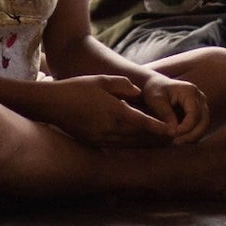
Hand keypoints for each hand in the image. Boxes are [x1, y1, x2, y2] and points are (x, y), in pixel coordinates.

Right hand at [43, 75, 171, 146]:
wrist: (52, 104)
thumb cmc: (78, 88)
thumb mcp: (102, 80)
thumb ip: (123, 86)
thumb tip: (137, 93)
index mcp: (114, 111)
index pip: (142, 123)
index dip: (158, 127)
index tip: (171, 130)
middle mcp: (109, 128)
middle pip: (139, 137)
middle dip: (155, 138)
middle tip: (172, 138)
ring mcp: (101, 138)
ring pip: (129, 144)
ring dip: (145, 144)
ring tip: (159, 142)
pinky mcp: (95, 142)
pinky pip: (118, 145)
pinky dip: (130, 144)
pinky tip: (138, 142)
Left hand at [138, 77, 209, 143]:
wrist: (157, 85)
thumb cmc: (155, 90)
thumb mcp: (156, 100)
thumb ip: (166, 114)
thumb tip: (174, 132)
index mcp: (191, 92)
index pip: (194, 114)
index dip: (186, 127)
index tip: (174, 135)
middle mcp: (200, 98)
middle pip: (203, 121)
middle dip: (191, 135)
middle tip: (176, 143)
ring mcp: (202, 105)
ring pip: (203, 126)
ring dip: (192, 137)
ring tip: (176, 142)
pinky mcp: (199, 112)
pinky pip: (200, 127)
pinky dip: (192, 135)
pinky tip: (180, 139)